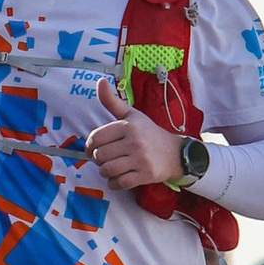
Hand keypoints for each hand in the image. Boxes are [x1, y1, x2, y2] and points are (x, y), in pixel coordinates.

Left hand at [84, 74, 176, 194]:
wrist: (174, 153)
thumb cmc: (148, 133)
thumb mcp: (131, 115)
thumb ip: (112, 101)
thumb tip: (100, 81)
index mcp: (128, 125)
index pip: (95, 138)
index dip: (89, 145)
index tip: (92, 148)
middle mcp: (134, 141)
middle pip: (100, 156)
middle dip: (98, 160)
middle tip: (104, 159)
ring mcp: (141, 159)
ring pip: (107, 170)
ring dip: (105, 172)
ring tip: (110, 168)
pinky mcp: (146, 175)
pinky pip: (120, 183)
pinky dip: (114, 183)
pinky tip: (117, 178)